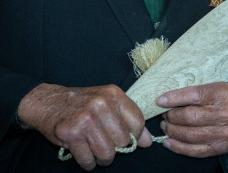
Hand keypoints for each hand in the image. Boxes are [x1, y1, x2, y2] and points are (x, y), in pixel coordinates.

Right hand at [17, 83, 151, 170]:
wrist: (50, 102)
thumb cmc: (83, 104)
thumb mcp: (108, 103)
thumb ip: (129, 120)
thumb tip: (148, 141)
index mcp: (114, 94)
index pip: (137, 121)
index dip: (135, 136)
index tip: (127, 138)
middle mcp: (102, 104)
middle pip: (123, 141)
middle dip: (115, 148)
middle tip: (105, 142)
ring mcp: (86, 119)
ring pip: (107, 154)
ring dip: (101, 158)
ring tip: (94, 149)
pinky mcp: (72, 134)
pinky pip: (88, 161)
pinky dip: (87, 163)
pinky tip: (83, 152)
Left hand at [157, 82, 227, 157]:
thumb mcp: (218, 88)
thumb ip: (197, 92)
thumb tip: (170, 99)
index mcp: (223, 94)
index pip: (194, 95)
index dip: (174, 98)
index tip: (160, 101)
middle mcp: (225, 114)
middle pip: (190, 116)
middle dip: (172, 116)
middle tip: (164, 114)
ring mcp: (222, 133)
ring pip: (189, 134)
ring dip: (172, 131)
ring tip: (166, 126)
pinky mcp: (218, 148)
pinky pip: (193, 150)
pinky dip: (177, 147)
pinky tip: (169, 141)